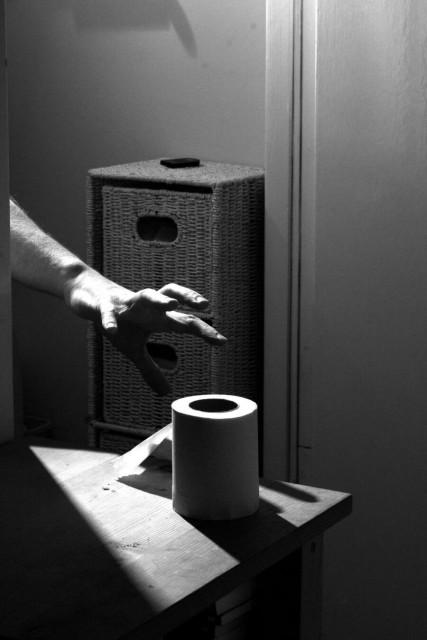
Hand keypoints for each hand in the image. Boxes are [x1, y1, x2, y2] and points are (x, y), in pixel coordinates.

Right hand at [65, 269, 226, 394]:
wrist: (90, 296)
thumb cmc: (120, 321)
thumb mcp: (134, 349)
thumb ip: (150, 369)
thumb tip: (166, 392)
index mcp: (157, 318)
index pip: (184, 321)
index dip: (203, 330)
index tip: (222, 342)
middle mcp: (147, 307)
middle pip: (172, 297)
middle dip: (189, 301)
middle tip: (205, 305)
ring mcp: (127, 304)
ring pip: (146, 295)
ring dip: (159, 300)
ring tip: (172, 304)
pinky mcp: (105, 305)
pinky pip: (108, 312)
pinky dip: (110, 320)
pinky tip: (112, 330)